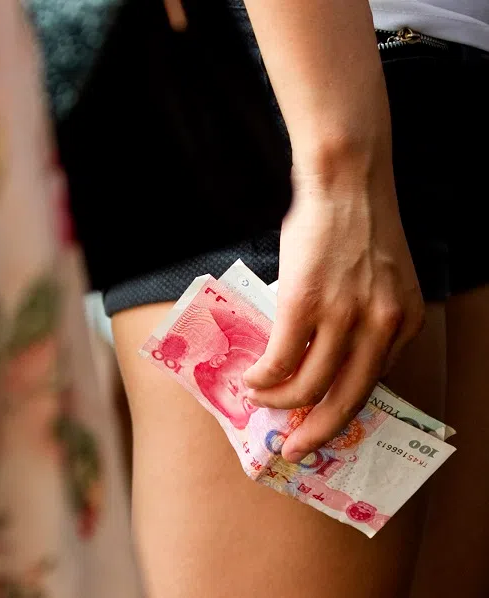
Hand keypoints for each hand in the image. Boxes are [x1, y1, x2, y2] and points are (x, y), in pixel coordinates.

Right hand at [242, 157, 424, 462]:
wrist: (344, 180)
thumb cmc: (355, 223)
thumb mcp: (382, 278)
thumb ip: (367, 318)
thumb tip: (326, 354)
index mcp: (405, 322)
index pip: (374, 385)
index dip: (342, 412)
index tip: (320, 427)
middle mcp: (381, 327)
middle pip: (347, 400)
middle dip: (317, 432)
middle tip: (294, 448)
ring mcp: (343, 317)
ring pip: (309, 386)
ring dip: (279, 402)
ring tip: (259, 400)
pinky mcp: (305, 304)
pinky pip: (281, 360)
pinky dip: (263, 378)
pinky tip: (251, 379)